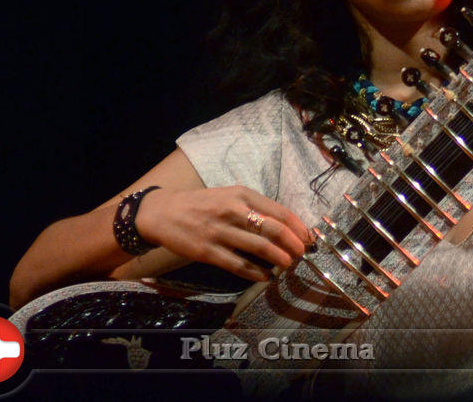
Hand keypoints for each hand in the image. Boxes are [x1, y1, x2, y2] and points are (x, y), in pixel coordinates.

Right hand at [133, 186, 311, 282]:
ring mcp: (219, 232)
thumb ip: (255, 208)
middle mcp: (233, 211)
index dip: (297, 226)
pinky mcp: (207, 251)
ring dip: (278, 258)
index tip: (308, 237)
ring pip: (258, 247)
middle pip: (273, 229)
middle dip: (292, 243)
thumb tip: (285, 225)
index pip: (279, 211)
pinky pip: (237, 264)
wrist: (163, 213)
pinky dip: (255, 272)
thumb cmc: (203, 204)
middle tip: (302, 253)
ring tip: (288, 265)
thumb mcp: (230, 196)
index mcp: (242, 195)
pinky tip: (265, 277)